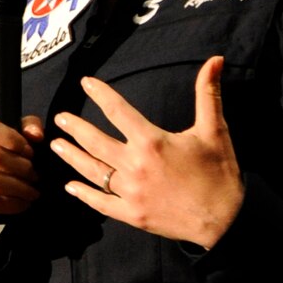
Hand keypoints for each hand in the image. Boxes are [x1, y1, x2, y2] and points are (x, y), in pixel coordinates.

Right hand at [0, 116, 42, 247]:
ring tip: (31, 191)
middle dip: (21, 167)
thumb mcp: (12, 142)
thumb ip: (28, 127)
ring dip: (19, 187)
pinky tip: (22, 203)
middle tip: (34, 175)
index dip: (14, 140)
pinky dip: (12, 203)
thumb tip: (36, 135)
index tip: (29, 152)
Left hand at [51, 56, 244, 248]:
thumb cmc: (219, 174)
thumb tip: (215, 60)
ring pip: (92, 170)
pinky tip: (71, 186)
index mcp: (152, 142)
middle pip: (95, 141)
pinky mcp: (132, 215)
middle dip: (75, 128)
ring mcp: (131, 192)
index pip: (117, 110)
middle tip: (59, 118)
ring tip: (56, 145)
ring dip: (71, 156)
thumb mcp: (215, 130)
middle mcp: (135, 166)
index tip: (86, 82)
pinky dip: (84, 194)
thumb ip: (208, 93)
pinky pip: (101, 203)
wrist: (226, 222)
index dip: (100, 93)